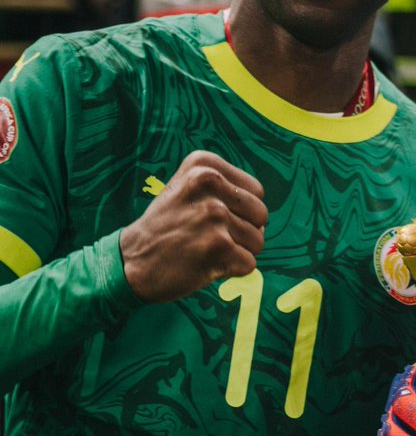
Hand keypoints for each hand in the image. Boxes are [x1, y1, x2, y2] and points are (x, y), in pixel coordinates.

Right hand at [120, 151, 267, 301]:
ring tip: (206, 249)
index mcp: (203, 164)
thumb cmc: (167, 226)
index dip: (242, 210)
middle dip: (244, 231)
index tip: (211, 217)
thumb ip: (225, 187)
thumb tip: (263, 213)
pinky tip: (206, 264)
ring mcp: (214, 214)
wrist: (131, 260)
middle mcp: (209, 183)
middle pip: (261, 215)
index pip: (256, 191)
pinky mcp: (218, 246)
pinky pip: (249, 263)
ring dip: (237, 252)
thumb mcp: (187, 187)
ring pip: (258, 241)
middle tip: (211, 237)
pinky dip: (232, 270)